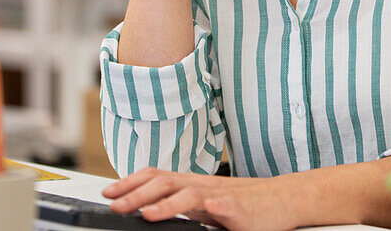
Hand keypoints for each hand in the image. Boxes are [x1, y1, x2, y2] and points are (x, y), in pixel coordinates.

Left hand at [102, 167, 299, 230]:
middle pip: (165, 182)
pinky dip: (214, 205)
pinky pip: (225, 205)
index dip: (130, 182)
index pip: (155, 177)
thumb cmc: (243, 204)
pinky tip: (206, 209)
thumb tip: (147, 209)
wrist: (282, 200)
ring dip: (166, 203)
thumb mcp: (205, 204)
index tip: (108, 192)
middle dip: (137, 193)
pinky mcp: (240, 209)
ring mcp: (221, 195)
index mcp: (191, 184)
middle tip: (114, 205)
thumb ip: (180, 205)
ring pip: (190, 194)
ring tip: (146, 214)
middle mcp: (202, 185)